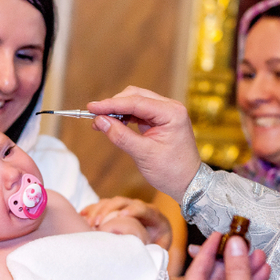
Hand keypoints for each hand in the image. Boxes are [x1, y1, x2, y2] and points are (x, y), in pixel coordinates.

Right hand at [81, 196, 172, 248]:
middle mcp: (138, 208)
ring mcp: (125, 207)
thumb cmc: (156, 249)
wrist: (152, 242)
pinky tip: (81, 215)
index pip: (144, 208)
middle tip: (97, 223)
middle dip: (108, 210)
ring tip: (88, 223)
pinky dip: (91, 209)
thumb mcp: (159, 249)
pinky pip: (100, 205)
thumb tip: (143, 251)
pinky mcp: (114, 209)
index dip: (133, 210)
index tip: (121, 216)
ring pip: (109, 202)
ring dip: (97, 210)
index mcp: (154, 217)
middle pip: (122, 201)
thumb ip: (154, 249)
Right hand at [87, 86, 201, 202]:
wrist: (188, 183)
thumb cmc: (171, 171)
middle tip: (94, 116)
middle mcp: (170, 108)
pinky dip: (124, 116)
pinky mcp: (160, 120)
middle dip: (113, 105)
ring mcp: (165, 113)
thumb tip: (99, 121)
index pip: (136, 102)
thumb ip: (120, 136)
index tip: (91, 107)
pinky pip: (138, 112)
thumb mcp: (143, 154)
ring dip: (117, 110)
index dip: (111, 104)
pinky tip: (112, 124)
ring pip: (135, 102)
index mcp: (171, 113)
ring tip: (100, 122)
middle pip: (135, 96)